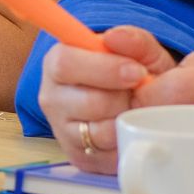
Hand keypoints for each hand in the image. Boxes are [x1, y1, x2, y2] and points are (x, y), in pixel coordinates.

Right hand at [38, 26, 175, 173]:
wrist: (139, 106)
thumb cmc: (133, 73)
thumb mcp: (141, 51)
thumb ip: (134, 40)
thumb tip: (117, 37)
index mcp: (58, 62)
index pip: (65, 63)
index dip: (103, 68)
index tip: (137, 71)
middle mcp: (52, 97)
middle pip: (90, 102)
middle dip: (125, 99)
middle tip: (140, 93)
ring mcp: (62, 130)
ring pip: (102, 132)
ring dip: (128, 121)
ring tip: (135, 109)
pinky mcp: (78, 157)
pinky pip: (109, 156)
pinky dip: (127, 142)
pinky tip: (129, 127)